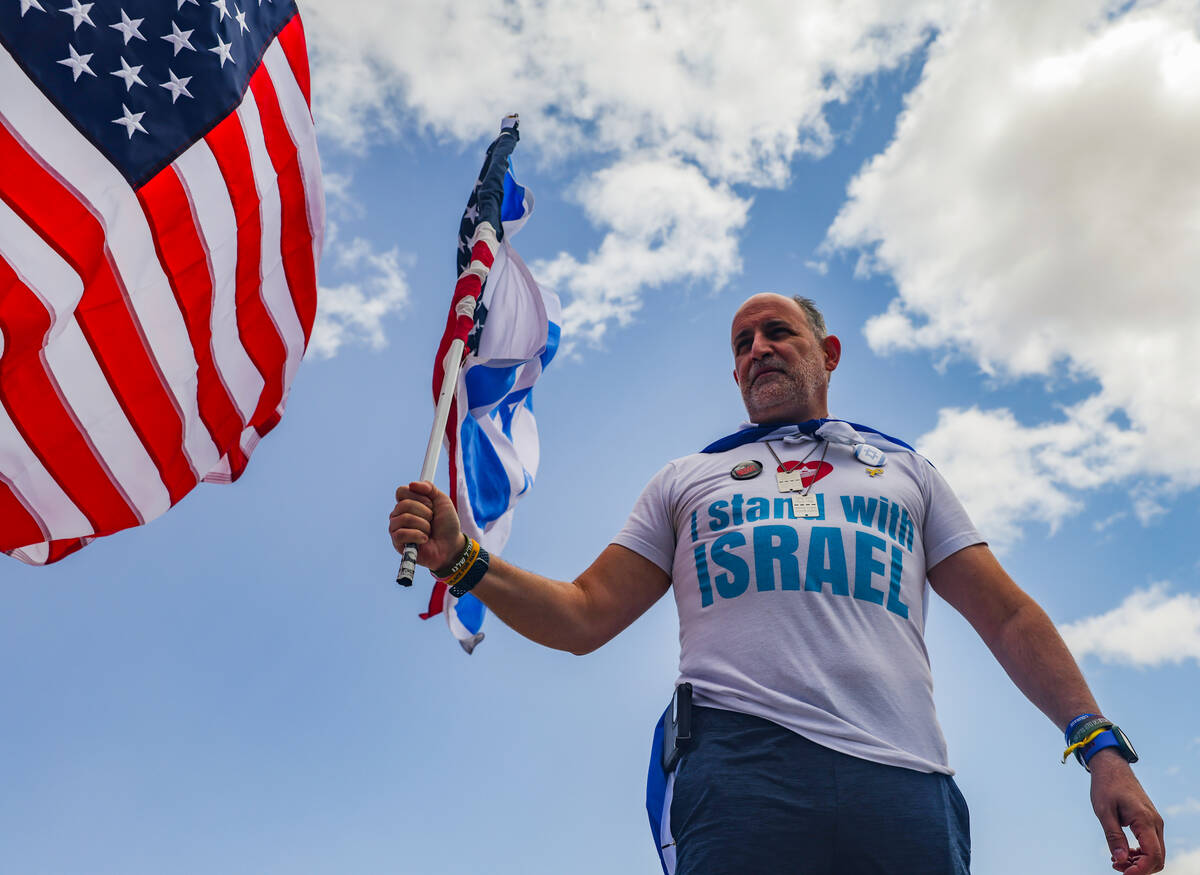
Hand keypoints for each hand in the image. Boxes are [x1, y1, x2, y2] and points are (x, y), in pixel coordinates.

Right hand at [389, 481, 464, 572]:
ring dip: (424, 525)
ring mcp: (396, 528)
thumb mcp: (442, 501)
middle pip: (404, 504)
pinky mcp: (397, 543)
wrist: (452, 545)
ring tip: (429, 531)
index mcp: (407, 503)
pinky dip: (418, 536)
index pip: (401, 491)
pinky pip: (401, 534)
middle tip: (432, 519)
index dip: (418, 496)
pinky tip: (425, 539)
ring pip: (405, 518)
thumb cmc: (446, 524)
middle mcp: (398, 514)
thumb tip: (412, 484)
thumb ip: (430, 489)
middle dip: (425, 512)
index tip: (430, 503)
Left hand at [1088, 752, 1164, 873]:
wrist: (1112, 767)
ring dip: (1139, 862)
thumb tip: (1121, 860)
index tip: (1123, 873)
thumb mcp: (1103, 811)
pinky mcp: (1150, 821)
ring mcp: (1155, 822)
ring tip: (1116, 861)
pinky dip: (1141, 853)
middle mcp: (1155, 822)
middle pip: (1158, 858)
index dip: (1140, 870)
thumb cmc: (1105, 786)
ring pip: (1156, 853)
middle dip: (1139, 868)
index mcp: (1144, 820)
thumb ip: (1113, 836)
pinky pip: (1152, 844)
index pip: (1153, 855)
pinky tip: (1124, 853)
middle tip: (1115, 866)